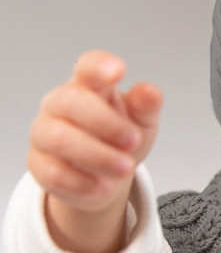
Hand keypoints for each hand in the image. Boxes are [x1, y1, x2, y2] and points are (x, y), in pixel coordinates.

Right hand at [28, 50, 162, 252]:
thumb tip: (150, 92)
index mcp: (88, 85)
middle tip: (133, 141)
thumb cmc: (120, 138)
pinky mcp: (38, 164)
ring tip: (124, 168)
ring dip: (96, 156)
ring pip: (59, 139)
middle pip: (71, 102)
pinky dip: (83, 183)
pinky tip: (103, 187)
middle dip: (106, 124)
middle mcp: (60, 104)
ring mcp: (44, 133)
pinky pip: (53, 173)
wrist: (106, 177)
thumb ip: (147, 105)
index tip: (118, 71)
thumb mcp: (142, 121)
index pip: (88, 66)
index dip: (100, 65)